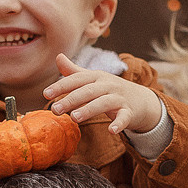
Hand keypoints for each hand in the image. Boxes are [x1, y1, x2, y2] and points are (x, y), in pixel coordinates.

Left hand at [43, 54, 163, 134]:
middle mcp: (108, 85)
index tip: (46, 94)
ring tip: (74, 118)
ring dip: (89, 109)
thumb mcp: (93, 79)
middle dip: (71, 99)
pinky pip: (124, 117)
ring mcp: (119, 98)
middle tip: (55, 110)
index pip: (77, 80)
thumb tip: (58, 56)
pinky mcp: (129, 112)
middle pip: (88, 91)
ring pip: (104, 103)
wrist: (140, 99)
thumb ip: (74, 71)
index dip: (61, 86)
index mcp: (97, 76)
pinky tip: (111, 131)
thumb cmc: (110, 89)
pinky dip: (119, 124)